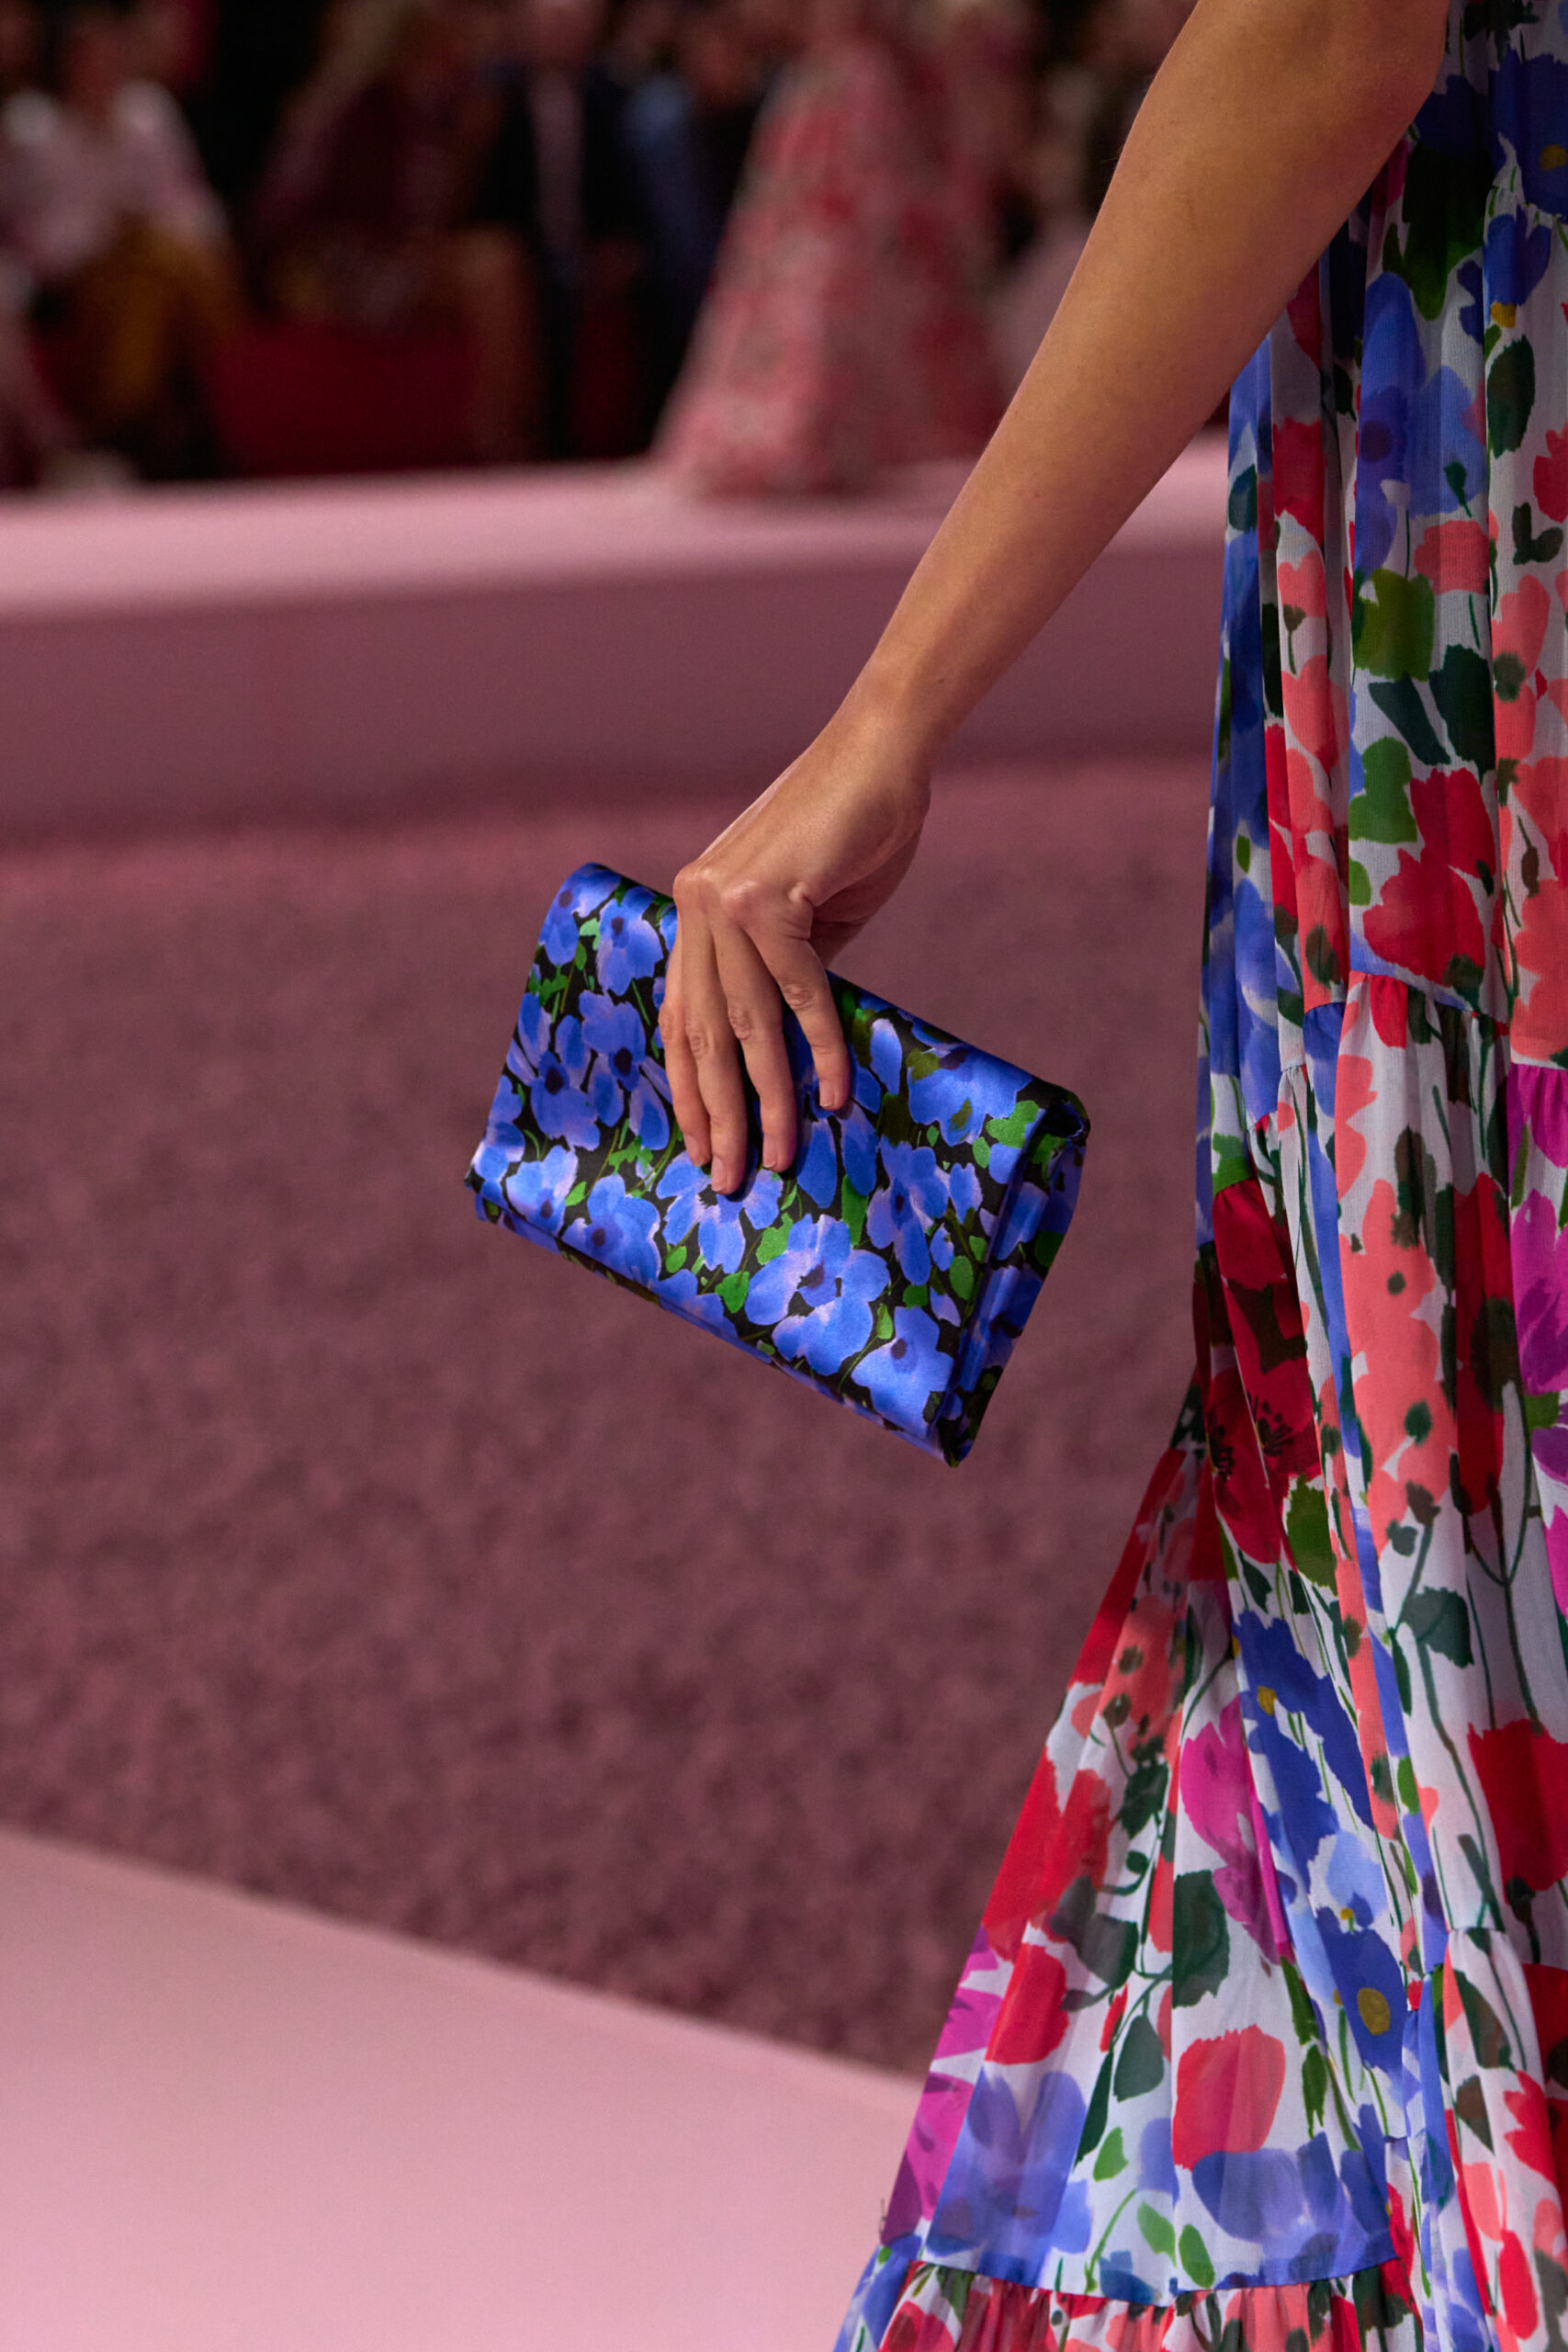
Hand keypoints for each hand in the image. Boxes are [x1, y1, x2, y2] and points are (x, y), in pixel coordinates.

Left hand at [662, 694, 930, 1192]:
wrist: (883, 756)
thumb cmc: (854, 835)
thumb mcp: (809, 919)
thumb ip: (787, 975)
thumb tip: (793, 1057)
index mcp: (696, 909)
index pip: (682, 1016)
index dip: (689, 1087)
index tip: (701, 1145)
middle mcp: (696, 903)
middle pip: (703, 1032)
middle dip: (717, 1114)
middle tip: (728, 1178)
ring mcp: (726, 899)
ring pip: (745, 1024)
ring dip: (767, 1100)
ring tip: (782, 1156)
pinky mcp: (771, 898)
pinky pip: (797, 993)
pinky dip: (821, 1047)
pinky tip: (836, 1094)